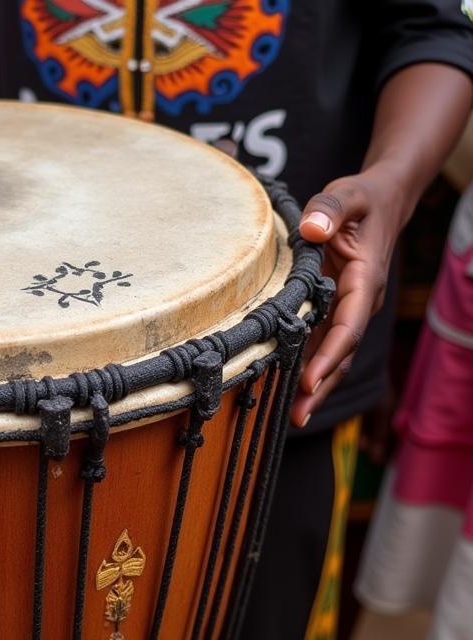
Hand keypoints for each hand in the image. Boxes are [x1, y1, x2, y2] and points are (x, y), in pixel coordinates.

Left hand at [293, 167, 404, 426]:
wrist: (380, 202)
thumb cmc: (362, 200)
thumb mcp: (347, 194)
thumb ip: (330, 206)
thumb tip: (313, 227)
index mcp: (366, 280)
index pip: (349, 325)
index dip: (329, 355)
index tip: (310, 380)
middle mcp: (360, 302)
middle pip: (341, 352)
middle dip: (322, 386)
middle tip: (298, 416)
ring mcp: (348, 311)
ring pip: (333, 356)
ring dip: (314, 387)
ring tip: (292, 417)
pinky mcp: (334, 312)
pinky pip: (322, 346)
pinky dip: (307, 369)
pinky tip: (287, 392)